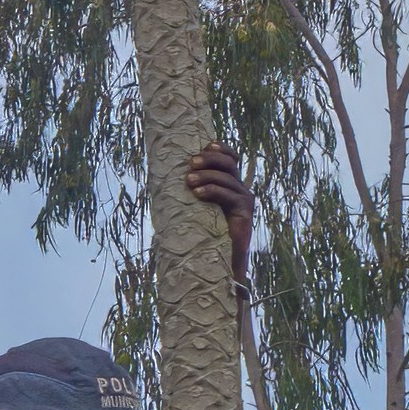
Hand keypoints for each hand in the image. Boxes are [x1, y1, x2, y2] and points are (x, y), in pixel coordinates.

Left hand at [182, 143, 253, 280]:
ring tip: (188, 181)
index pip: (231, 158)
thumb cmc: (203, 236)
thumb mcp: (196, 208)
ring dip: (206, 175)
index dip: (220, 149)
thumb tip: (163, 174)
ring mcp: (244, 201)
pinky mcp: (245, 213)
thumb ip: (191, 190)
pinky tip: (197, 192)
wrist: (220, 263)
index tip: (205, 145)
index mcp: (230, 185)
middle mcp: (240, 190)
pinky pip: (229, 195)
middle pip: (230, 163)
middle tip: (191, 163)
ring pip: (227, 177)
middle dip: (210, 159)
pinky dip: (212, 190)